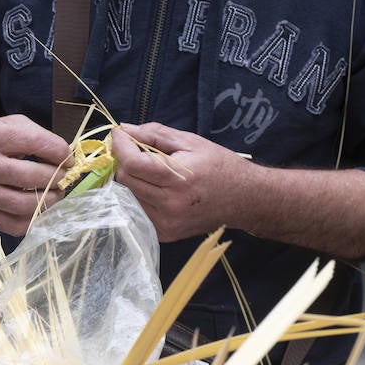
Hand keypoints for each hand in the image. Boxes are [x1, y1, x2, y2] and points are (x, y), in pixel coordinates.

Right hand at [0, 115, 71, 235]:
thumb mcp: (6, 124)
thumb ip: (36, 135)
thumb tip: (64, 157)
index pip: (38, 143)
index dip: (61, 152)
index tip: (68, 158)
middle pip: (32, 176)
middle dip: (57, 178)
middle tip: (64, 178)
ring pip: (24, 204)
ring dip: (49, 201)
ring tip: (56, 195)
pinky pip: (14, 225)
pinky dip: (33, 220)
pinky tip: (39, 209)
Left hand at [111, 123, 248, 241]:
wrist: (245, 199)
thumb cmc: (220, 165)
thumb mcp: (190, 142)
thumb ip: (155, 134)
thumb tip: (124, 130)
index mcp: (177, 178)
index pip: (132, 163)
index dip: (120, 145)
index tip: (119, 134)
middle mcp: (169, 204)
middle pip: (125, 180)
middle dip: (126, 161)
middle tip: (138, 151)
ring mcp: (166, 223)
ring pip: (127, 196)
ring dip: (131, 180)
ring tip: (149, 170)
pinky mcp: (165, 234)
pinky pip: (137, 211)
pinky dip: (139, 197)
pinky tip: (155, 189)